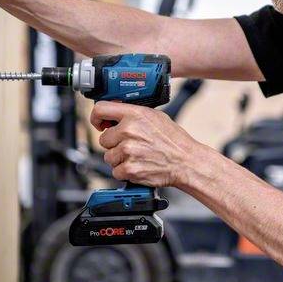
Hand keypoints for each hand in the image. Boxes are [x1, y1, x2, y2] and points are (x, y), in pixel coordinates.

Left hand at [90, 101, 206, 187]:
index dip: (96, 118)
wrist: (185, 161)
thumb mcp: (155, 117)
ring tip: (137, 156)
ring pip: (108, 156)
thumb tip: (115, 115)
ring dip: (119, 159)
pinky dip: (125, 172)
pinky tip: (138, 165)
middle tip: (130, 145)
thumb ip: (133, 114)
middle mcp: (129, 131)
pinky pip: (115, 171)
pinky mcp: (129, 168)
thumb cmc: (173, 140)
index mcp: (134, 114)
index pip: (100, 109)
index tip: (100, 124)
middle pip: (103, 139)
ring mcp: (128, 150)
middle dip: (114, 143)